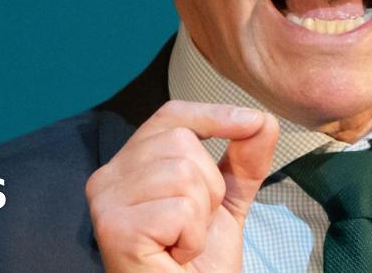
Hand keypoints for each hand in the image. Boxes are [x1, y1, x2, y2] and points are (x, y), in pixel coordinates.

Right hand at [85, 100, 279, 271]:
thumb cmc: (196, 262)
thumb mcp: (227, 199)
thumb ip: (244, 159)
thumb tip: (264, 120)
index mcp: (130, 164)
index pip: (171, 116)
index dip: (213, 114)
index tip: (251, 121)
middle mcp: (109, 176)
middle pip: (182, 142)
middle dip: (208, 187)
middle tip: (192, 225)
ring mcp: (107, 201)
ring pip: (182, 174)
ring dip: (200, 217)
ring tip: (182, 241)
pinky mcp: (115, 228)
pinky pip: (179, 210)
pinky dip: (192, 238)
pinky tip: (175, 255)